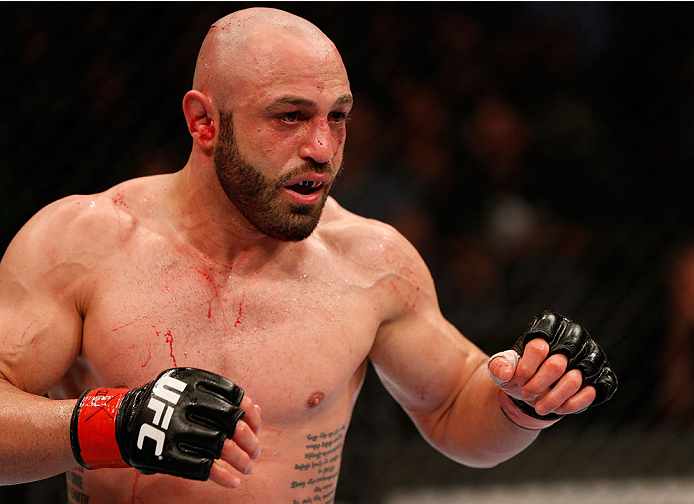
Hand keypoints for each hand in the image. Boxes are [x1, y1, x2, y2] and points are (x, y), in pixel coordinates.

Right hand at [71, 368, 260, 485]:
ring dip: (241, 460)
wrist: (121, 421)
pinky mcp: (166, 454)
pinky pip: (202, 467)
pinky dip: (222, 476)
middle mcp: (185, 402)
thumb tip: (258, 411)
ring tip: (248, 469)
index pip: (235, 397)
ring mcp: (175, 428)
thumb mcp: (190, 391)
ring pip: (221, 446)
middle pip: (232, 422)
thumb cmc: (166, 405)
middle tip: (255, 452)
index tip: (256, 428)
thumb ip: (221, 399)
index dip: (250, 415)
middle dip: (250, 440)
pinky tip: (233, 481)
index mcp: (194, 382)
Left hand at [488, 310, 616, 424]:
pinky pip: (593, 392)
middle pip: (556, 364)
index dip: (526, 369)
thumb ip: (499, 366)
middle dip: (537, 386)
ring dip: (553, 399)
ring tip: (539, 407)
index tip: (518, 380)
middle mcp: (573, 334)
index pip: (538, 347)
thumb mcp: (502, 367)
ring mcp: (590, 354)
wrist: (537, 387)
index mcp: (548, 325)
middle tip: (526, 394)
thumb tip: (509, 372)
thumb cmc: (519, 372)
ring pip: (575, 380)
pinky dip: (572, 404)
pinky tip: (558, 409)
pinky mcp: (602, 374)